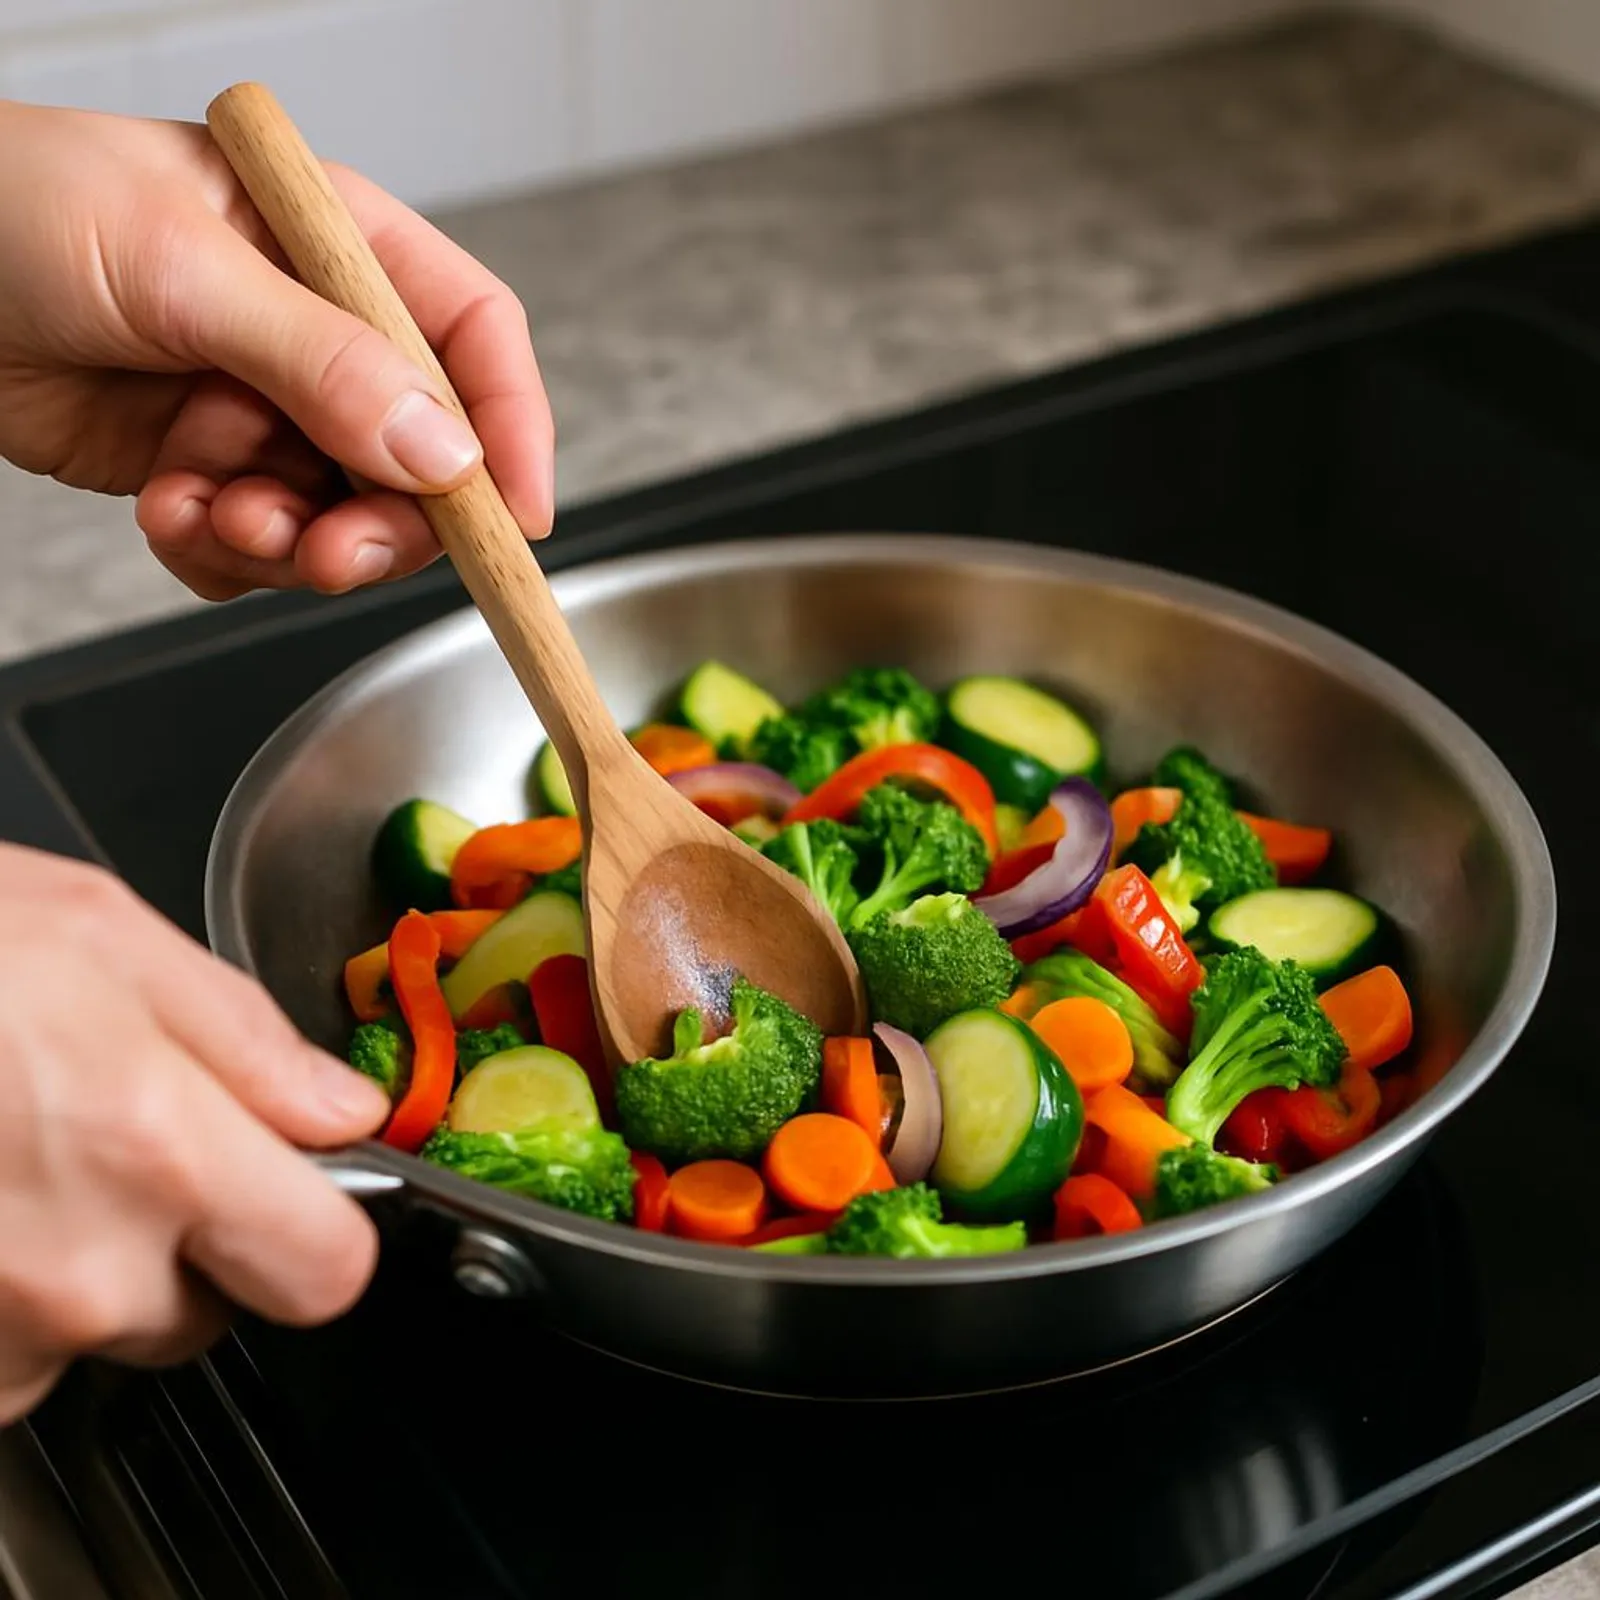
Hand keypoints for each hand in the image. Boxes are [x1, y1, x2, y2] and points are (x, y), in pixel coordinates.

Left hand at [0, 99, 553, 600]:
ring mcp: (262, 409)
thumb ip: (319, 361)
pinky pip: (258, 548)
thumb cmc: (8, 204)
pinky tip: (167, 510)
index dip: (510, 430)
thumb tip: (442, 451)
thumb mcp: (179, 267)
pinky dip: (220, 553)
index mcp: (336, 249)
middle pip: (418, 458)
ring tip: (215, 515)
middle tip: (328, 551)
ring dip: (286, 542)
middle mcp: (317, 337)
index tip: (513, 519)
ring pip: (339, 518)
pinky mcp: (208, 470)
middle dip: (377, 519)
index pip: (470, 340)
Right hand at [0, 842, 391, 1422]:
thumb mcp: (100, 934)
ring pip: (92, 1331)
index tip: (297, 1195)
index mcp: (151, 1151)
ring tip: (4, 1156)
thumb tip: (337, 1111)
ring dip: (71, 1266)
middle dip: (183, 1237)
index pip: (326, 1270)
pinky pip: (5, 1359)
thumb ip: (245, 1039)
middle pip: (206, 1308)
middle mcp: (75, 1273)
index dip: (320, 1228)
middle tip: (102, 1140)